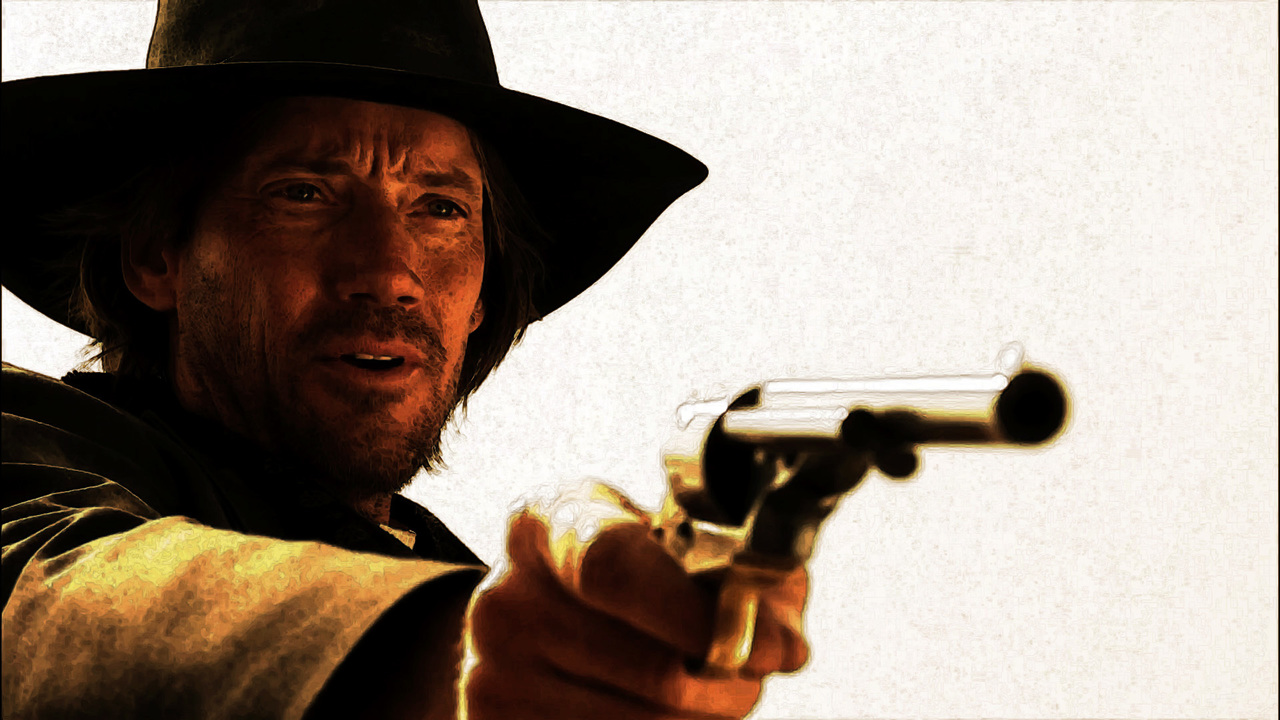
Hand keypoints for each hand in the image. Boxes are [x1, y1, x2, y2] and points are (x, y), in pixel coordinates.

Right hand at [464, 483, 808, 719]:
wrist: (544, 611)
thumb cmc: (629, 564)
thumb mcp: (674, 536)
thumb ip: (742, 572)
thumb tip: (784, 643)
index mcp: (546, 521)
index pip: (614, 570)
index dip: (700, 617)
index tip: (772, 647)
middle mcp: (506, 596)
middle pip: (652, 670)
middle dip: (729, 683)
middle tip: (752, 673)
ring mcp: (494, 671)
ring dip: (703, 718)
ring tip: (706, 689)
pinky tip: (662, 709)